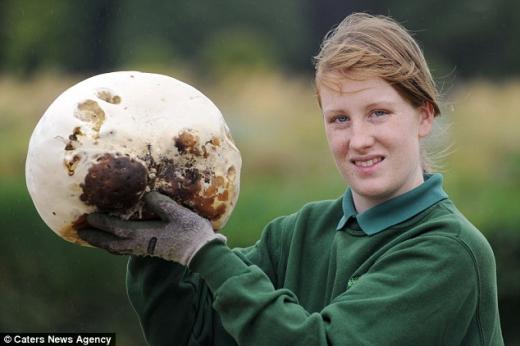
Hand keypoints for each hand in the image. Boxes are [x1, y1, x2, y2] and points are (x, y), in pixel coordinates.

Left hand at [77, 191, 225, 265]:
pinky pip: (124, 249)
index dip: (101, 222)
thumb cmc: (191, 231)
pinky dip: (114, 245)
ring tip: (91, 237)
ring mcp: (144, 249)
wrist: (202, 252)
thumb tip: (146, 195)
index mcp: (143, 235)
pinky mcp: (150, 251)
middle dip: (94, 237)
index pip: (116, 228)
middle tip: (79, 231)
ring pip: (116, 248)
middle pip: (110, 243)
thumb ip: (160, 203)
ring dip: (102, 243)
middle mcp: (139, 244)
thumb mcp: (177, 213)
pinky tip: (115, 240)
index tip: (87, 216)